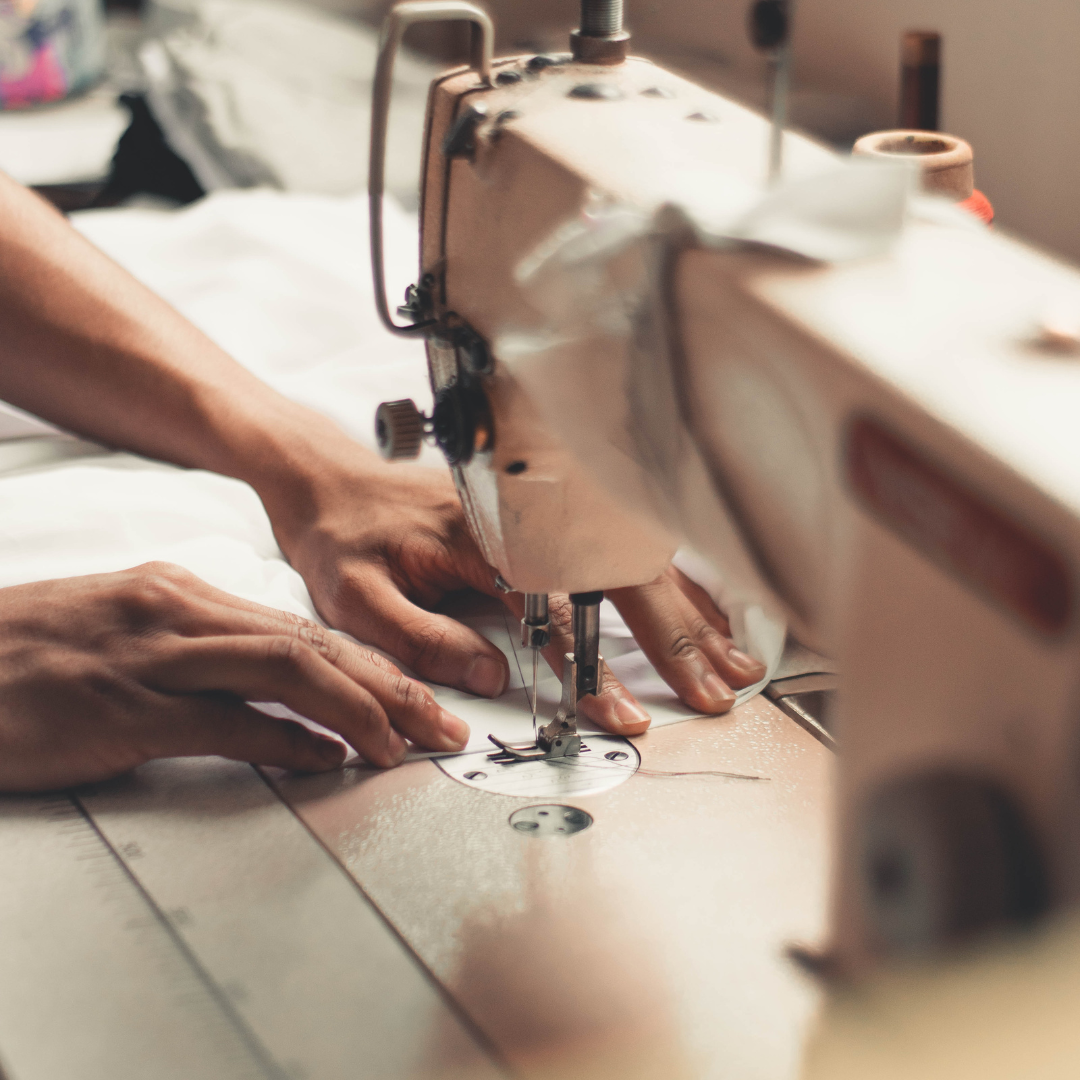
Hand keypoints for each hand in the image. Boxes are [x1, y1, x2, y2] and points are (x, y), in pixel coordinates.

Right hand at [0, 563, 469, 792]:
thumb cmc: (33, 658)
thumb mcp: (128, 633)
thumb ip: (202, 653)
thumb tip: (280, 698)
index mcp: (182, 593)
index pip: (303, 627)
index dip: (373, 663)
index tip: (418, 695)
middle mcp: (177, 614)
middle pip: (311, 643)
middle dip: (390, 684)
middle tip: (440, 724)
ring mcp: (150, 659)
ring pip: (284, 669)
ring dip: (357, 709)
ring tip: (401, 744)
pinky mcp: (121, 712)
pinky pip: (224, 722)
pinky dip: (283, 742)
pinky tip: (322, 762)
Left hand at [269, 454, 765, 736]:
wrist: (327, 475)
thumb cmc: (341, 535)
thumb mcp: (357, 599)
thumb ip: (424, 639)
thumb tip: (491, 679)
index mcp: (481, 542)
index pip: (558, 614)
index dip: (596, 670)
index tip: (627, 712)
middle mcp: (523, 520)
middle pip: (621, 577)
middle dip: (677, 635)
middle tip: (716, 688)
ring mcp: (540, 511)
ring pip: (633, 557)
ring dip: (688, 606)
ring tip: (731, 653)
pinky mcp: (544, 512)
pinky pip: (620, 544)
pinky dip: (667, 578)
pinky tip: (699, 604)